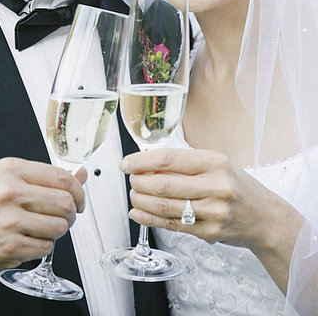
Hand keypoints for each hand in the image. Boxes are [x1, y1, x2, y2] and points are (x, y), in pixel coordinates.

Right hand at [0, 157, 86, 275]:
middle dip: (73, 211)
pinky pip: (46, 247)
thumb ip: (43, 175)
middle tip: (68, 214)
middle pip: (65, 203)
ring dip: (60, 229)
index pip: (61, 177)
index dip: (78, 189)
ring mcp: (11, 222)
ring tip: (48, 226)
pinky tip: (33, 237)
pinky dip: (45, 244)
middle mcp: (11, 193)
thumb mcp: (6, 175)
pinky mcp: (10, 247)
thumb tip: (80, 175)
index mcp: (11, 170)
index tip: (79, 196)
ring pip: (59, 227)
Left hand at [121, 148, 298, 251]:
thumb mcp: (216, 164)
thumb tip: (146, 164)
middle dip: (139, 182)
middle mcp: (215, 186)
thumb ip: (185, 164)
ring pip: (165, 206)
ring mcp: (212, 212)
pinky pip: (172, 225)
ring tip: (134, 195)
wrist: (265, 216)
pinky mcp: (209, 233)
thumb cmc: (236, 185)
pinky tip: (138, 213)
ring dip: (142, 201)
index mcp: (215, 162)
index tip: (127, 163)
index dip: (142, 161)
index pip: (169, 159)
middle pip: (164, 184)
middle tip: (131, 180)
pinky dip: (150, 219)